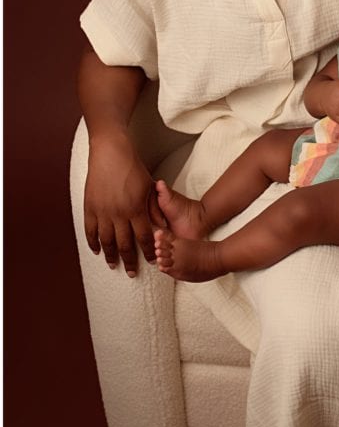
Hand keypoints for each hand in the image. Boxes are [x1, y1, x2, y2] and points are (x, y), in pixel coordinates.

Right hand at [84, 131, 167, 275]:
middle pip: (124, 245)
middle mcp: (119, 214)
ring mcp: (102, 211)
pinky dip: (92, 242)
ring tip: (113, 265)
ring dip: (110, 256)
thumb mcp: (149, 188)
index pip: (144, 238)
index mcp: (136, 209)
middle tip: (132, 273)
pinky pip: (90, 230)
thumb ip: (155, 208)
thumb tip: (161, 227)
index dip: (148, 252)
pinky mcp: (89, 207)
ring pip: (106, 241)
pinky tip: (96, 250)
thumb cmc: (133, 168)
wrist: (111, 153)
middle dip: (130, 261)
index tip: (151, 261)